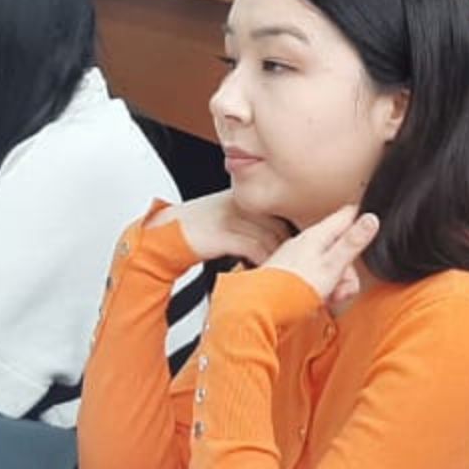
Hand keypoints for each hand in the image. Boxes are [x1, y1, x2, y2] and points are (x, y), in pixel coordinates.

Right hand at [168, 192, 289, 264]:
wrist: (166, 232)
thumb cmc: (198, 229)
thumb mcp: (228, 216)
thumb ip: (252, 222)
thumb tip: (278, 237)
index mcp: (243, 197)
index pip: (280, 211)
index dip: (293, 231)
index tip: (301, 249)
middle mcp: (239, 203)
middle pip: (278, 224)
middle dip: (290, 247)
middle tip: (297, 265)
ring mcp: (230, 217)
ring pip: (268, 236)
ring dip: (278, 256)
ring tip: (283, 272)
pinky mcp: (222, 233)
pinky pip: (252, 247)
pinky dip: (262, 261)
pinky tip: (264, 271)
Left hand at [262, 205, 378, 312]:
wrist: (259, 309)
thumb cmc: (292, 288)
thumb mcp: (332, 265)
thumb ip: (352, 243)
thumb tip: (372, 218)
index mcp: (317, 235)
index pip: (347, 215)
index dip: (362, 224)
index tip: (368, 240)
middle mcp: (305, 243)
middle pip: (340, 247)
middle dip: (348, 270)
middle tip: (343, 288)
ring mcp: (297, 258)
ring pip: (329, 265)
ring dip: (335, 284)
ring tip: (328, 298)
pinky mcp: (290, 275)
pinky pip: (315, 278)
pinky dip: (321, 290)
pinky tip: (317, 301)